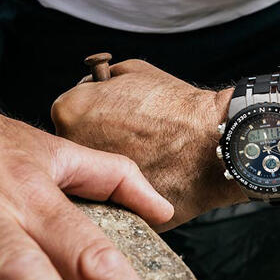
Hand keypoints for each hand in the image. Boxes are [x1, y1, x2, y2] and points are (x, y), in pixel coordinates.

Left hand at [52, 59, 244, 227]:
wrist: (211, 143)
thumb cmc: (176, 107)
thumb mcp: (132, 71)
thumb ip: (101, 79)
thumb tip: (94, 85)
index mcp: (70, 111)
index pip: (68, 111)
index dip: (94, 111)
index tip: (114, 115)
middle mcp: (71, 147)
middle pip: (74, 144)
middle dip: (96, 140)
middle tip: (130, 137)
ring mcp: (87, 182)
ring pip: (90, 177)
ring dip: (107, 169)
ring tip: (143, 157)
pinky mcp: (111, 209)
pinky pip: (112, 201)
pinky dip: (125, 194)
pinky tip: (148, 177)